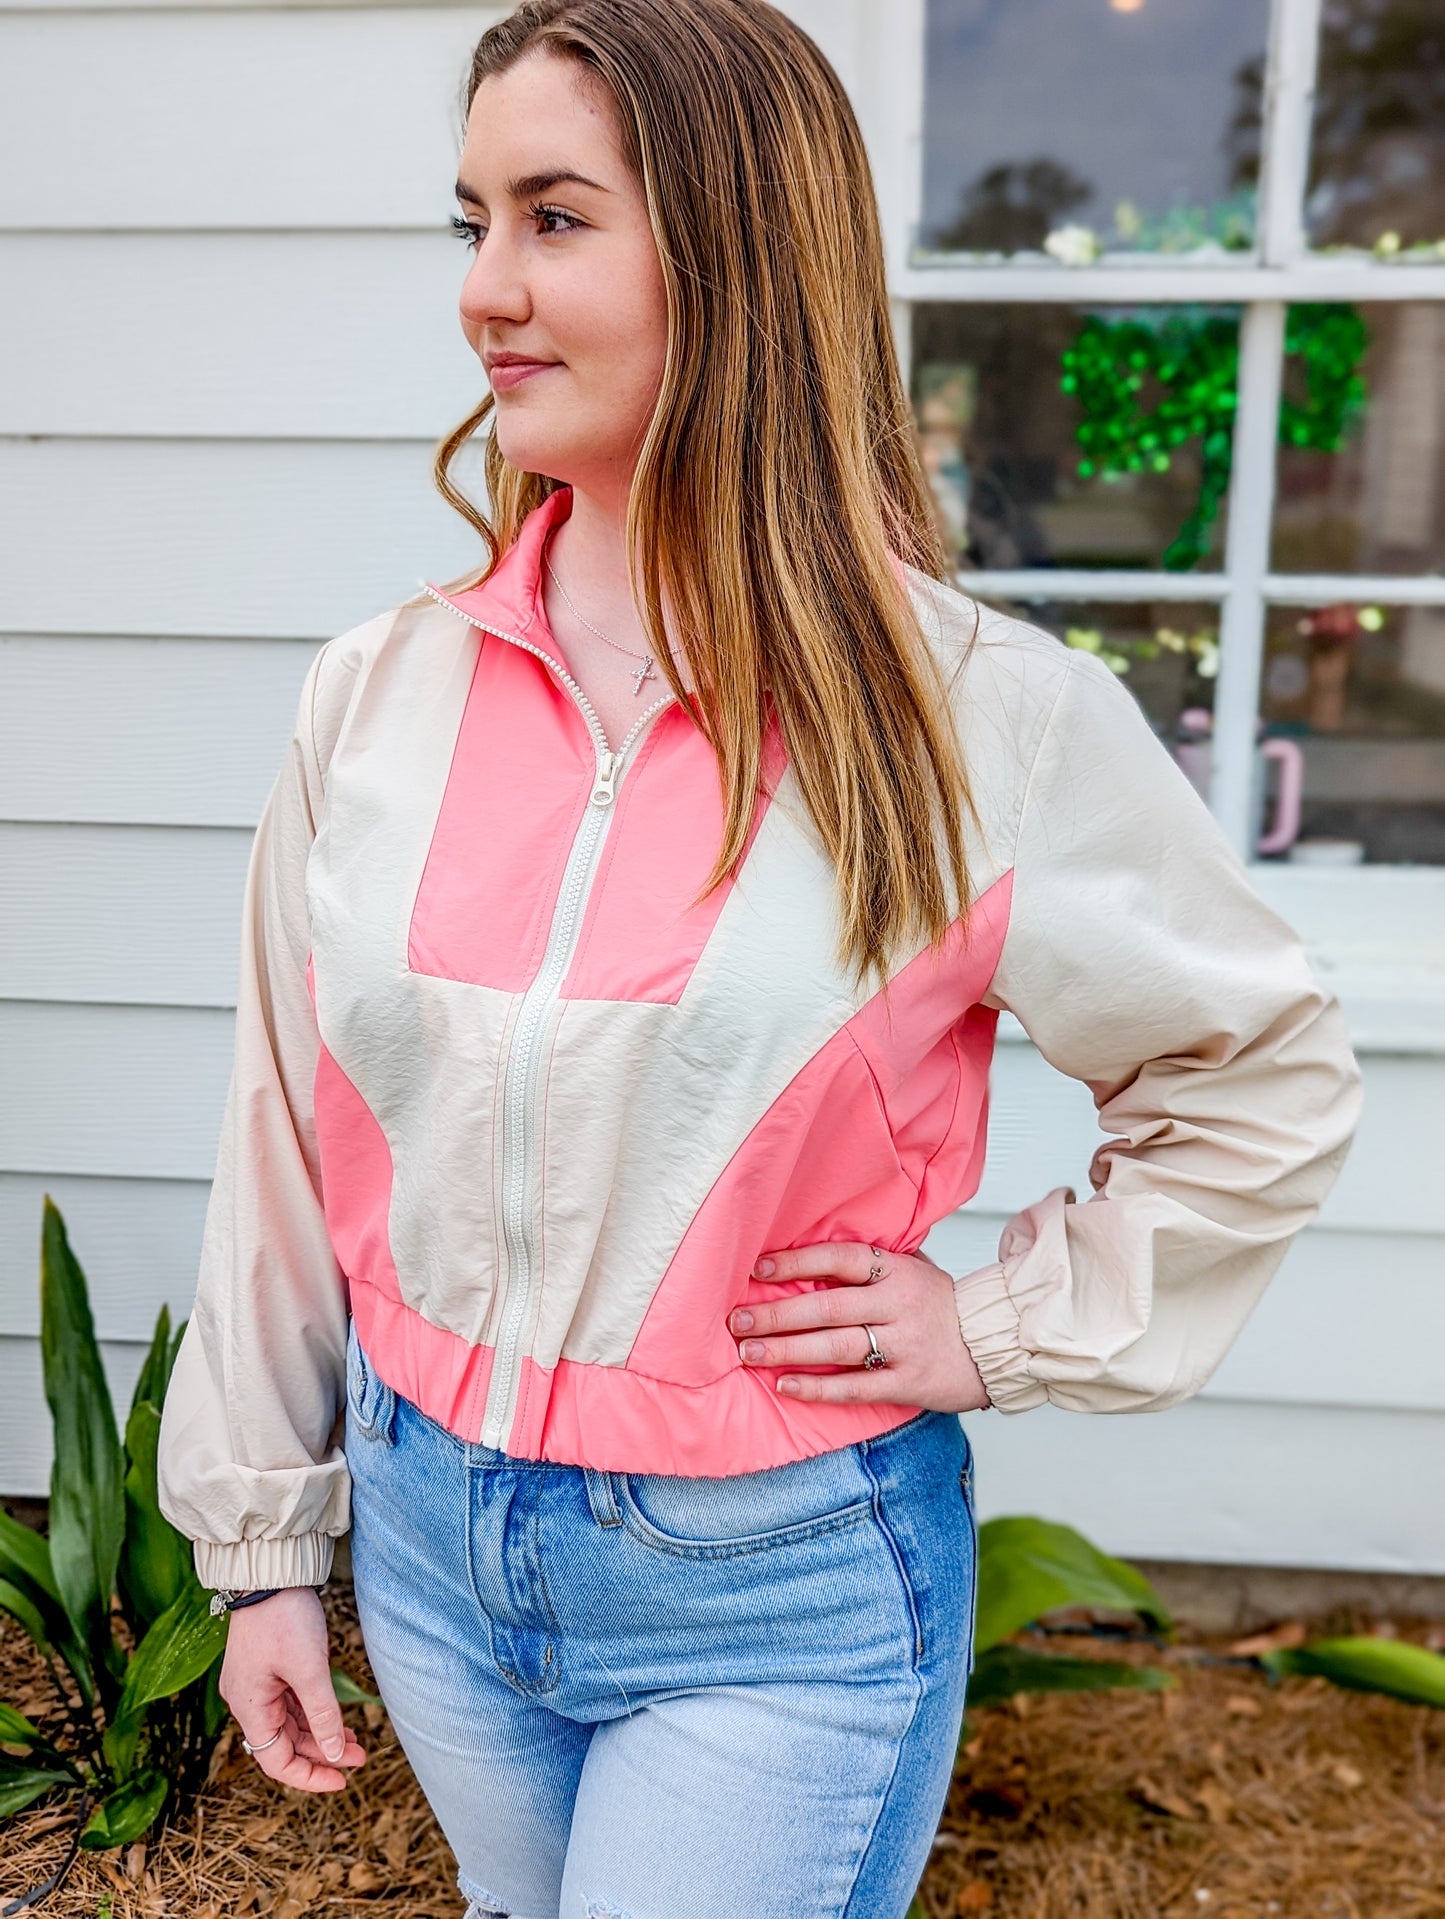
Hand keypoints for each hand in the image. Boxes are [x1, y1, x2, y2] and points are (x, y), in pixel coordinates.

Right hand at [220, 1587, 366, 1792]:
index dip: (309, 1776)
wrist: (272, 1573)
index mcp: (249, 1707)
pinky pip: (291, 1703)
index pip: (276, 1761)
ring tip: (356, 1741)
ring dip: (322, 1733)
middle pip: (286, 1744)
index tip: (342, 1780)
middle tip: (360, 1757)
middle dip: (323, 1753)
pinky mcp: (268, 1669)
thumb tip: (337, 1754)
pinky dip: (314, 1713)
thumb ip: (323, 1715)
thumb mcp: (309, 1669)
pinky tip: (338, 1718)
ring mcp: (257, 1685)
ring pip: (292, 1724)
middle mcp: (248, 1701)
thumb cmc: (284, 1618)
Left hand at [727, 1242, 992, 1412]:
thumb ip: (871, 1263)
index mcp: (897, 1271)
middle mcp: (898, 1304)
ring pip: (837, 1346)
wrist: (993, 1346)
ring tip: (749, 1352)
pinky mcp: (908, 1383)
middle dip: (778, 1314)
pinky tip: (786, 1386)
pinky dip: (819, 1387)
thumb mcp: (914, 1269)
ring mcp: (904, 1345)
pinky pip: (856, 1386)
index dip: (798, 1262)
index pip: (840, 1259)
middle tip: (737, 1321)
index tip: (758, 1269)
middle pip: (829, 1307)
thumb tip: (811, 1254)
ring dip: (788, 1350)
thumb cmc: (942, 1307)